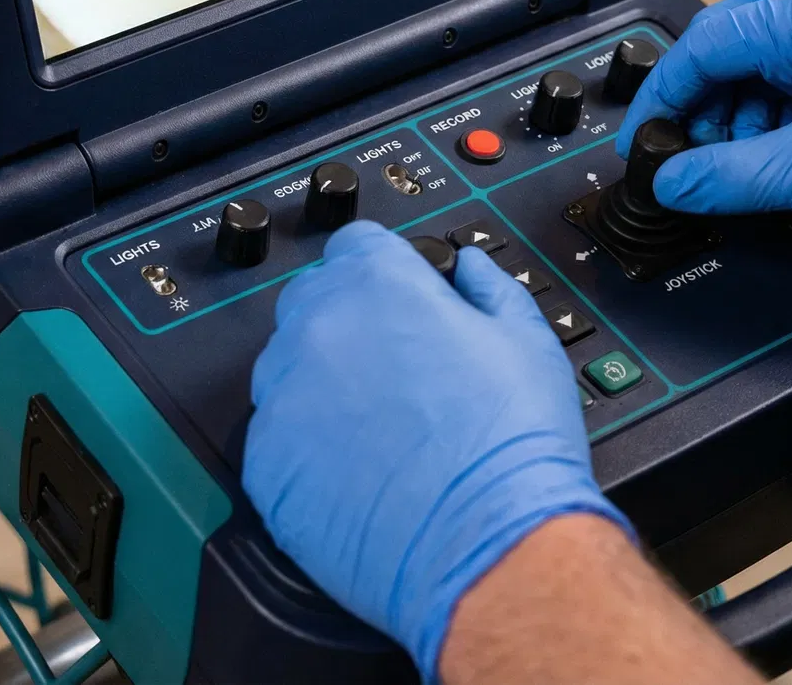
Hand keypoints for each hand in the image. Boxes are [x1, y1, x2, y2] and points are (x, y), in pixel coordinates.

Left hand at [243, 222, 628, 677]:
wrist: (489, 546)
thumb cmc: (513, 448)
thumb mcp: (526, 341)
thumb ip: (489, 287)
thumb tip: (468, 267)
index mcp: (380, 283)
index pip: (355, 245)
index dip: (382, 273)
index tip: (396, 303)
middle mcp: (320, 328)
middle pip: (311, 300)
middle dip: (346, 322)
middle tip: (392, 371)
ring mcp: (284, 396)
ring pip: (284, 369)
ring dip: (318, 383)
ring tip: (375, 429)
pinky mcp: (266, 463)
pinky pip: (273, 438)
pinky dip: (303, 449)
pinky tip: (352, 472)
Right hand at [615, 0, 791, 239]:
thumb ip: (728, 177)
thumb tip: (674, 183)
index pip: (703, 44)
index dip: (664, 100)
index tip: (645, 143)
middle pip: (732, 52)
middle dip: (709, 113)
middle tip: (698, 163)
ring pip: (768, 69)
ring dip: (749, 121)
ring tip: (756, 170)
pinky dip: (786, 119)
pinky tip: (791, 159)